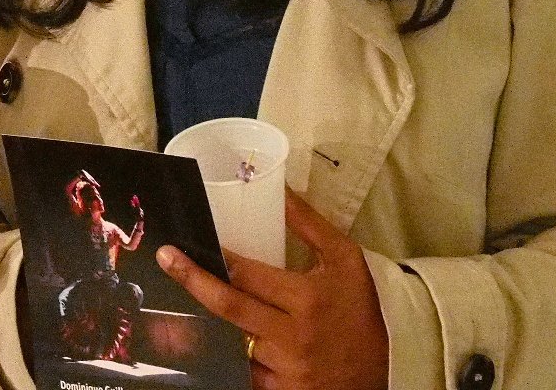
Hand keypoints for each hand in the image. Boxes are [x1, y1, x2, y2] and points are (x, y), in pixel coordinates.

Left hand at [155, 188, 387, 389]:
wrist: (390, 367)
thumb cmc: (362, 307)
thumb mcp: (345, 259)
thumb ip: (309, 223)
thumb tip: (279, 185)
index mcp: (307, 299)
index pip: (248, 275)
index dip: (214, 259)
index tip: (183, 243)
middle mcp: (293, 337)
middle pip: (230, 307)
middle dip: (192, 282)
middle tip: (165, 260)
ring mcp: (286, 371)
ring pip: (231, 344)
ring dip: (204, 324)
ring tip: (173, 303)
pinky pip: (242, 375)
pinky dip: (223, 359)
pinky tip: (201, 344)